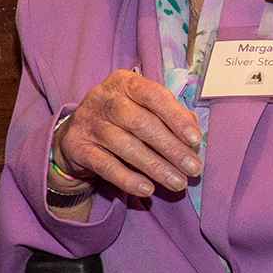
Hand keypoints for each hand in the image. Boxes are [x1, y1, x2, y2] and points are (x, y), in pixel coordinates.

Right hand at [53, 70, 201, 200]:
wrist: (77, 133)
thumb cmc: (122, 119)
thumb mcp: (144, 108)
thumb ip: (170, 116)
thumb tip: (194, 135)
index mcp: (124, 82)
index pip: (153, 95)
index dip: (176, 117)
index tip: (195, 140)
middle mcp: (104, 98)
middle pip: (141, 123)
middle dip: (171, 148)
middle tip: (193, 169)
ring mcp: (88, 122)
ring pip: (125, 146)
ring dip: (156, 167)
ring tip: (178, 183)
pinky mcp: (77, 147)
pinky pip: (105, 165)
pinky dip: (128, 179)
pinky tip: (147, 189)